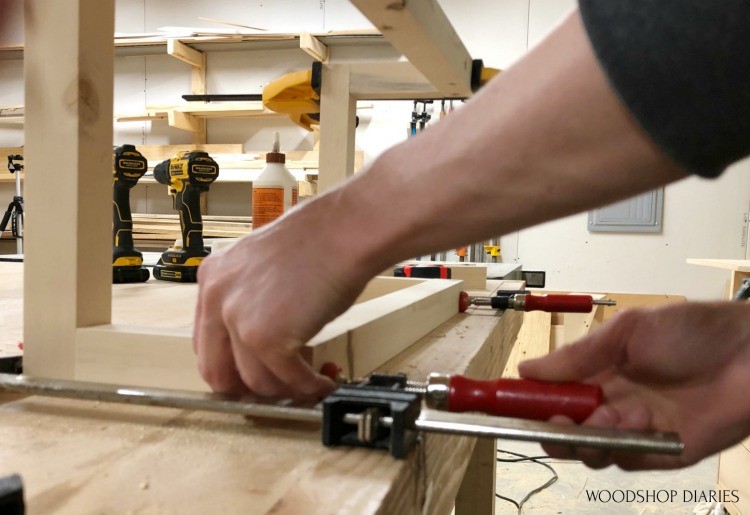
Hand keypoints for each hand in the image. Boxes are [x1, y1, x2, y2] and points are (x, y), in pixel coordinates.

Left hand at [193, 201, 370, 398]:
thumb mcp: (263, 268)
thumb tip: (261, 344)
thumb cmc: (317, 243)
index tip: (252, 373)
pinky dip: (308, 386)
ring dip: (284, 389)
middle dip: (247, 388)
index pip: (205, 342)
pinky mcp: (267, 339)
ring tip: (307, 383)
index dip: (230, 365)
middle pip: (216, 370)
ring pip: (255, 381)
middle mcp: (217, 300)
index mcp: (212, 279)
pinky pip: (287, 378)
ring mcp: (239, 321)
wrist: (342, 232)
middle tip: (275, 389)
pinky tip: (323, 382)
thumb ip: (250, 301)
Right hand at [518, 302, 749, 469]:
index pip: (551, 394)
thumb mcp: (627, 331)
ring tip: (606, 415)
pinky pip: (628, 460)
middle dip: (550, 431)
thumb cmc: (693, 331)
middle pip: (564, 430)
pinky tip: (636, 421)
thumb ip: (578, 355)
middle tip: (552, 422)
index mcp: (597, 374)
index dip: (526, 401)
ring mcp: (635, 431)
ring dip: (588, 437)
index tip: (504, 404)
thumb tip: (527, 370)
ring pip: (591, 451)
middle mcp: (610, 404)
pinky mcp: (663, 453)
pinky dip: (623, 446)